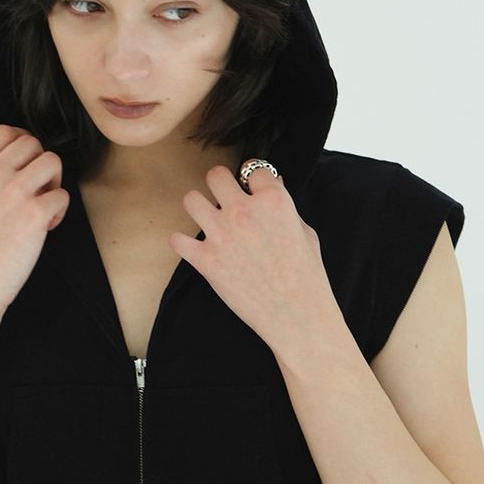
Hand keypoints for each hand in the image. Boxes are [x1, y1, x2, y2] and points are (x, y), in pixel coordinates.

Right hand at [0, 125, 69, 320]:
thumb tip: (24, 147)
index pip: (6, 131)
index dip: (23, 145)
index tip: (25, 168)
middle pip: (33, 142)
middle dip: (39, 165)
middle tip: (33, 194)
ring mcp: (12, 191)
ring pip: (52, 161)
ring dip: (53, 184)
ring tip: (39, 208)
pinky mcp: (34, 213)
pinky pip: (63, 196)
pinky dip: (58, 213)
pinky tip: (42, 230)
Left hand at [168, 163, 336, 355]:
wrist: (296, 315)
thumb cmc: (307, 276)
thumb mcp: (305, 232)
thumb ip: (283, 207)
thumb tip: (270, 189)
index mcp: (273, 201)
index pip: (254, 168)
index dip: (253, 179)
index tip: (251, 187)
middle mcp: (244, 211)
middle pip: (215, 175)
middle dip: (220, 184)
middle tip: (225, 198)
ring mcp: (221, 235)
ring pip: (190, 199)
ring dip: (198, 207)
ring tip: (207, 218)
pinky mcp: (205, 260)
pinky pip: (176, 239)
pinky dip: (182, 243)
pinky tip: (194, 248)